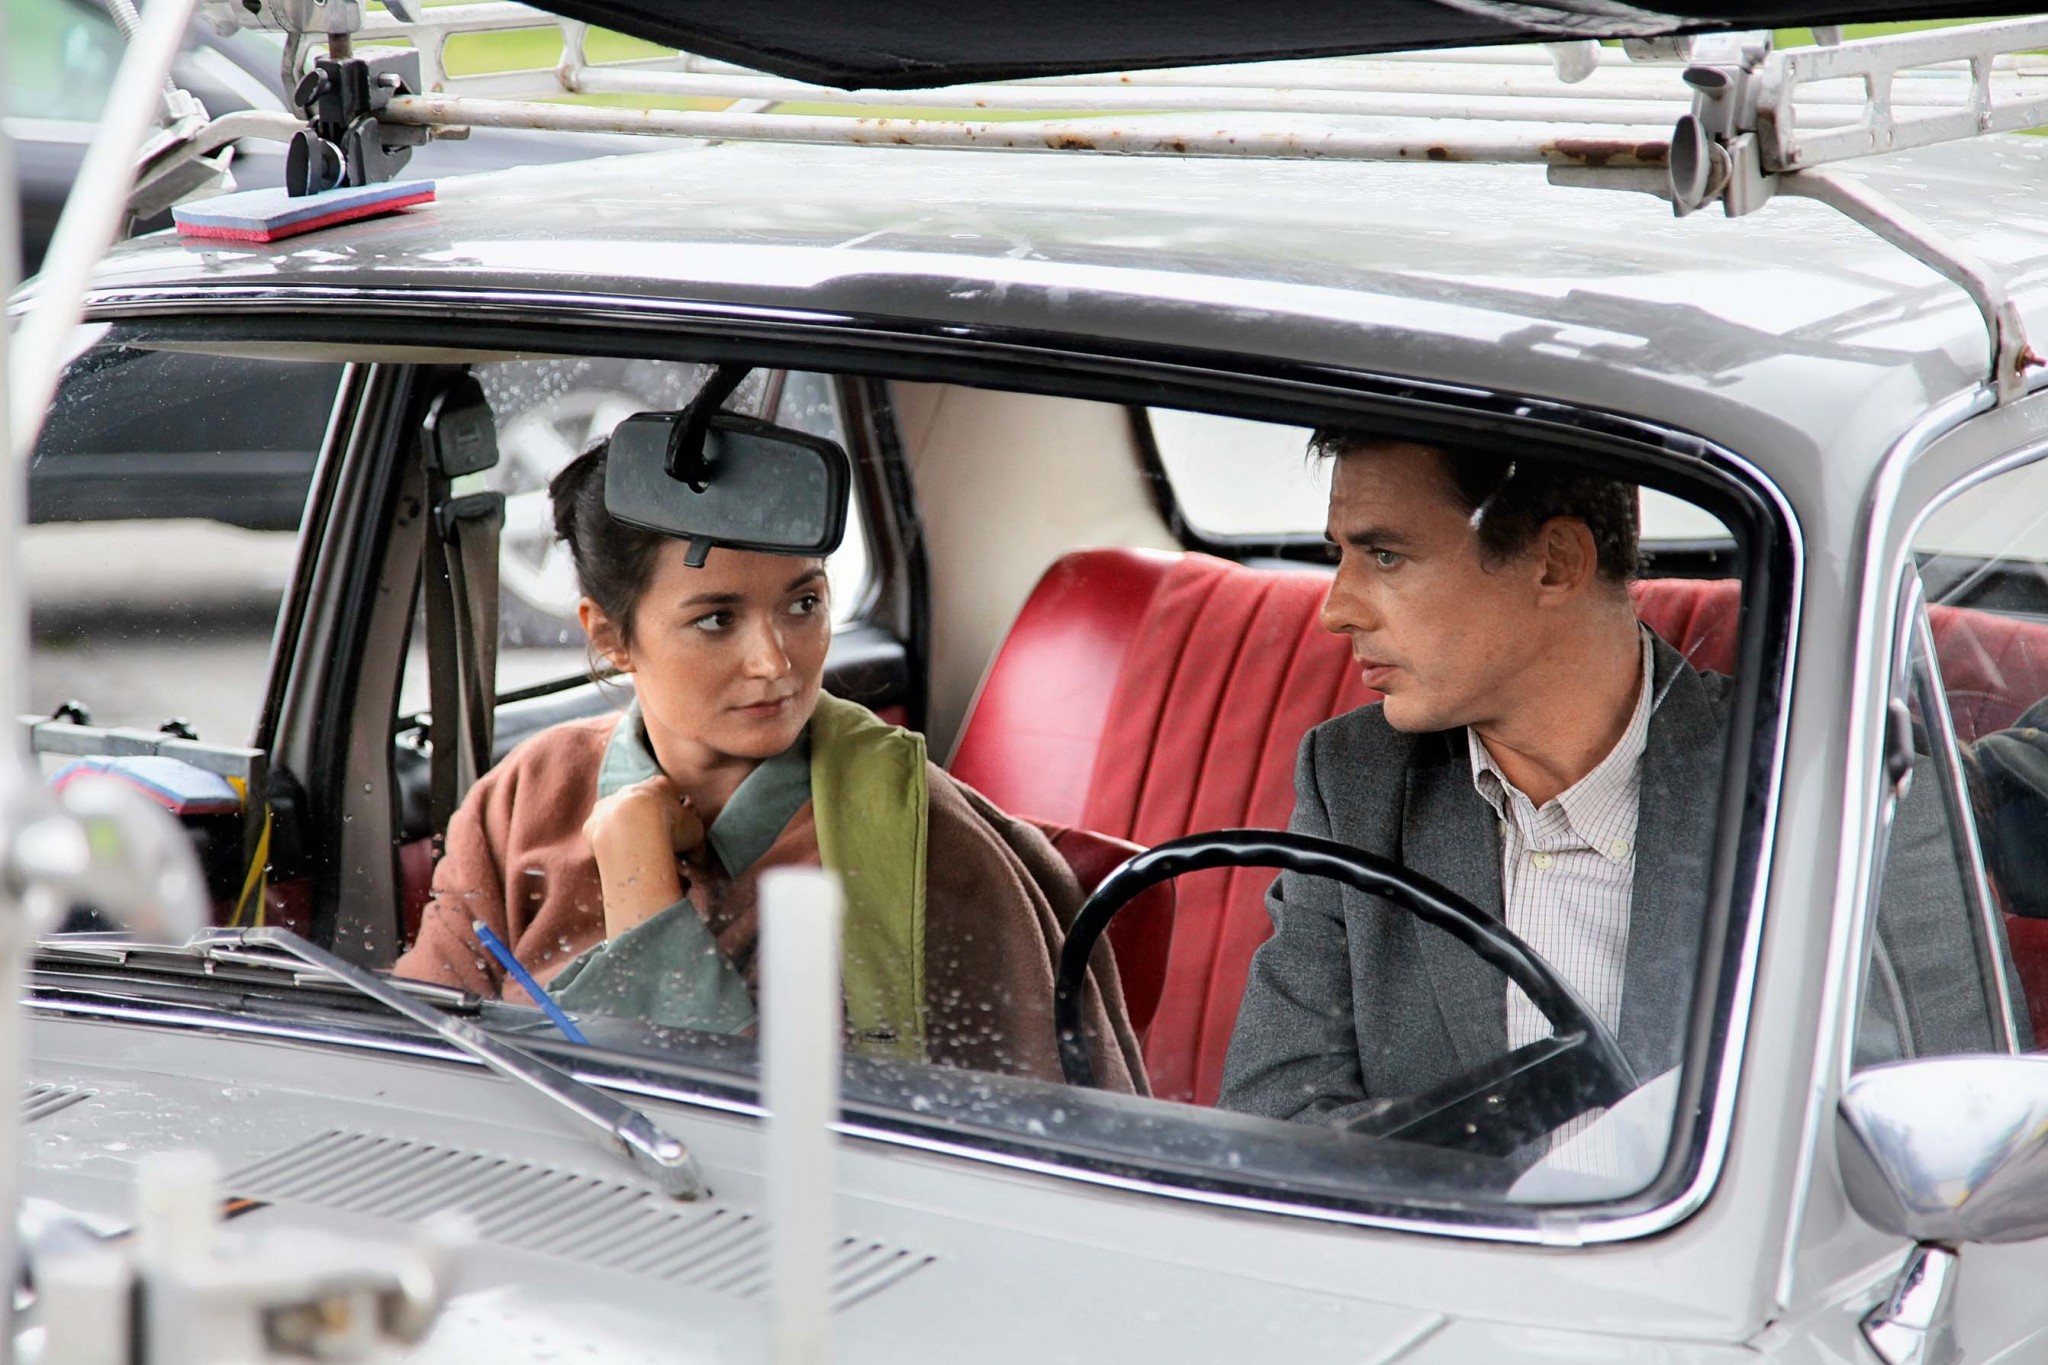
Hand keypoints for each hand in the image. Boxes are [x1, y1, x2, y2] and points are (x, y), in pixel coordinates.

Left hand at [584, 775, 705, 937]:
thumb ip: (697, 843)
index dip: (675, 809)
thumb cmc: (670, 825)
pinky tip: (617, 859)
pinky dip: (608, 845)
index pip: (669, 791)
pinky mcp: (591, 824)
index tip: (677, 828)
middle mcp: (630, 789)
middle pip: (640, 803)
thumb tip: (700, 857)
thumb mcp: (695, 833)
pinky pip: (601, 835)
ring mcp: (607, 805)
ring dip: (625, 831)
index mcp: (658, 785)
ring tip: (634, 854)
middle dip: (647, 820)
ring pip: (617, 817)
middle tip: (656, 843)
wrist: (632, 830)